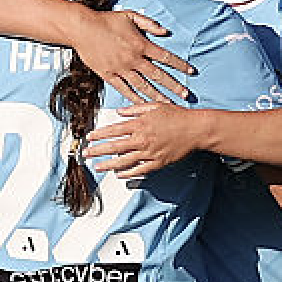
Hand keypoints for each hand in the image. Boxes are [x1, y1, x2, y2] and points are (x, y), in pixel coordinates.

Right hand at [73, 9, 194, 104]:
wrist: (82, 28)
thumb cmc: (106, 20)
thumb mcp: (130, 16)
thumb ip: (149, 23)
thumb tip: (165, 32)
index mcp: (140, 44)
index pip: (165, 57)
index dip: (180, 65)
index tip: (191, 72)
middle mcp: (133, 59)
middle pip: (158, 76)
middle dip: (173, 86)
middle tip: (185, 95)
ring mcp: (121, 69)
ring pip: (143, 86)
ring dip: (157, 96)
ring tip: (168, 104)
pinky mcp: (108, 75)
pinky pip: (124, 89)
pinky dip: (135, 98)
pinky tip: (143, 105)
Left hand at [86, 104, 209, 178]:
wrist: (195, 129)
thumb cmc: (177, 115)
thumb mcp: (155, 106)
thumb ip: (135, 109)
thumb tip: (119, 112)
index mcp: (140, 124)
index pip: (114, 130)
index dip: (99, 134)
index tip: (89, 138)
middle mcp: (142, 139)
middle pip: (114, 147)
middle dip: (98, 151)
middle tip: (86, 154)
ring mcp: (149, 152)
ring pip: (124, 161)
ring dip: (109, 165)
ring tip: (98, 167)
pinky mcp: (158, 162)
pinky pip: (139, 170)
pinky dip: (128, 173)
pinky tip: (119, 174)